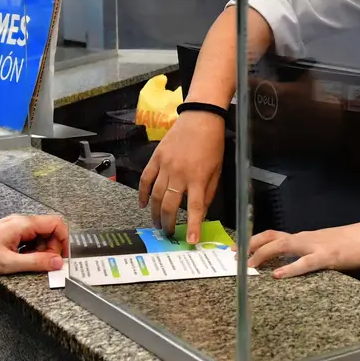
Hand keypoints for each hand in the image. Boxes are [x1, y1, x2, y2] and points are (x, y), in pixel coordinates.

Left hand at [0, 214, 68, 277]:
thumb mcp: (9, 263)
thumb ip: (36, 262)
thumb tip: (58, 263)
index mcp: (22, 224)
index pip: (56, 223)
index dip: (63, 240)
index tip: (62, 258)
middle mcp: (21, 222)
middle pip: (50, 230)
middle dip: (52, 248)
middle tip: (45, 265)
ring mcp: (15, 228)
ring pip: (41, 236)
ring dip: (42, 251)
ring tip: (30, 264)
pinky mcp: (11, 234)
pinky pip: (30, 240)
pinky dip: (32, 251)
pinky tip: (22, 261)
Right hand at [139, 110, 224, 243]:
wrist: (200, 118)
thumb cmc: (212, 144)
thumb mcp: (217, 170)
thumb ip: (208, 192)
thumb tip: (201, 212)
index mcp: (198, 178)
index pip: (195, 208)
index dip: (193, 226)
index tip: (191, 242)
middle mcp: (180, 174)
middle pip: (170, 205)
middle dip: (168, 223)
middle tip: (168, 233)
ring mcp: (165, 165)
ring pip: (156, 195)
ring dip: (156, 212)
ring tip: (157, 224)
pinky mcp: (156, 158)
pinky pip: (145, 179)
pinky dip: (142, 193)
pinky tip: (143, 204)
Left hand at [248, 220, 359, 278]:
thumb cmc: (353, 243)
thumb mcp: (325, 247)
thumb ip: (308, 254)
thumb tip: (291, 266)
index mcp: (304, 238)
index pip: (273, 235)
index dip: (254, 241)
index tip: (238, 249)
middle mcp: (305, 238)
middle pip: (271, 237)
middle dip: (250, 246)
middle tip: (235, 257)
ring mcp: (316, 246)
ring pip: (283, 246)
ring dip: (263, 255)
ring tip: (249, 266)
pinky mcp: (329, 257)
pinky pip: (305, 263)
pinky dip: (290, 269)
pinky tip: (278, 275)